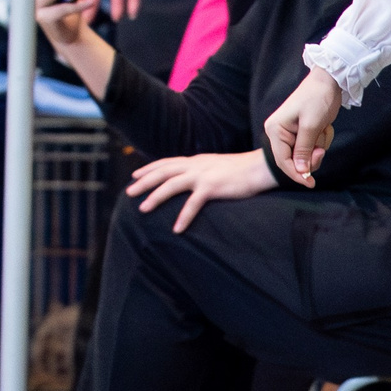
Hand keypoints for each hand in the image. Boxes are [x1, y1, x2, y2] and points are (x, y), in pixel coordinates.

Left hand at [127, 150, 274, 232]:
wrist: (262, 167)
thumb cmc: (244, 169)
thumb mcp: (219, 165)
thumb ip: (205, 169)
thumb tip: (196, 179)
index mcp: (197, 160)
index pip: (168, 162)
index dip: (150, 168)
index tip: (136, 175)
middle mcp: (196, 165)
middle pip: (163, 172)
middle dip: (144, 182)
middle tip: (128, 192)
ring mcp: (203, 175)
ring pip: (171, 185)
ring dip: (155, 197)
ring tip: (143, 209)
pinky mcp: (212, 187)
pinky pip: (193, 204)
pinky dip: (183, 217)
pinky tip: (176, 229)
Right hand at [265, 66, 344, 186]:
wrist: (329, 81)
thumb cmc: (317, 99)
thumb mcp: (311, 126)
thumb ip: (304, 150)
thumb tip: (300, 172)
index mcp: (275, 130)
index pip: (283, 161)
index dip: (297, 174)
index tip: (311, 183)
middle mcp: (279, 132)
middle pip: (294, 160)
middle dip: (312, 157)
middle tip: (322, 148)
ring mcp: (290, 132)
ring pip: (306, 154)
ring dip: (319, 145)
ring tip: (323, 129)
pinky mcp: (302, 131)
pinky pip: (313, 146)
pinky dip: (322, 140)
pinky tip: (325, 127)